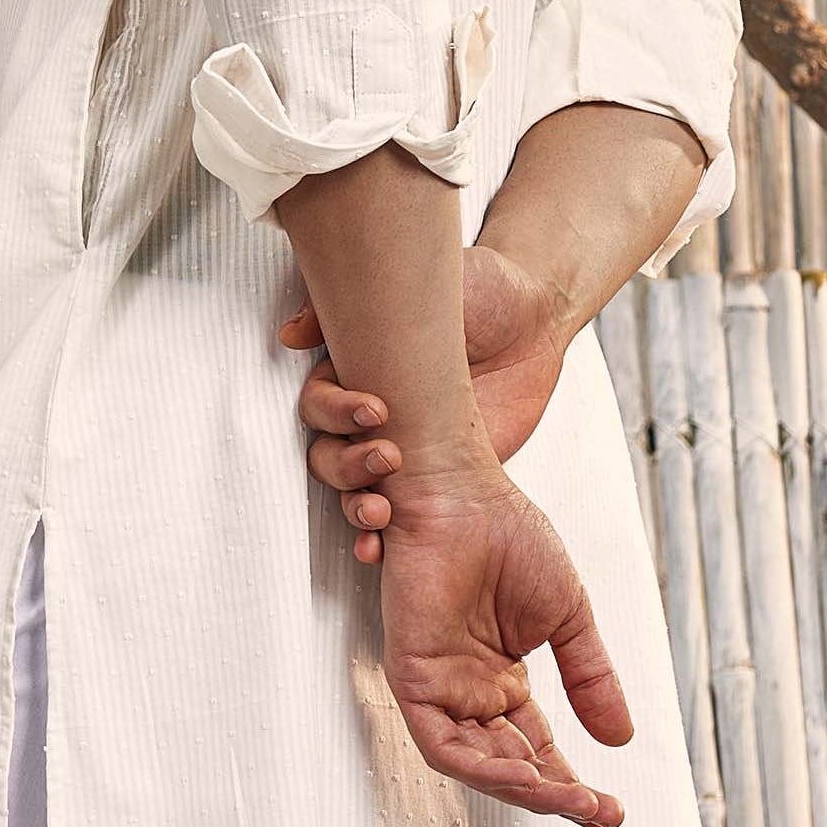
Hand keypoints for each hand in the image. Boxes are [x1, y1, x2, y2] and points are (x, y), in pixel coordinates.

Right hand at [278, 244, 569, 564]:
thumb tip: (291, 330)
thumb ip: (357, 301)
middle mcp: (372, 414)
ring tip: (379, 515)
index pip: (318, 403)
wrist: (536, 319)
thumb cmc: (478, 288)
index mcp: (356, 370)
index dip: (334, 411)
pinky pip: (399, 518)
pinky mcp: (439, 479)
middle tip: (389, 458)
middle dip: (346, 465)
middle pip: (326, 455)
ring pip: (352, 491)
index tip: (376, 410)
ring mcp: (403, 450)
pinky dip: (380, 537)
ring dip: (355, 508)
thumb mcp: (424, 280)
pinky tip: (382, 546)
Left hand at [372, 470, 631, 826]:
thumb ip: (590, 678)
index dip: (570, 784)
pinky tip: (524, 774)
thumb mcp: (567, 617)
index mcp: (502, 679)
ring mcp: (441, 685)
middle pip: (510, 766)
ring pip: (476, 765)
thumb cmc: (507, 535)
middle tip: (598, 814)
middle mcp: (470, 690)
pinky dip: (481, 766)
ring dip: (522, 789)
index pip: (535, 749)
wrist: (465, 489)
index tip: (608, 811)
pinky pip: (441, 742)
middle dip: (554, 796)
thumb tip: (621, 739)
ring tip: (569, 799)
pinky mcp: (412, 675)